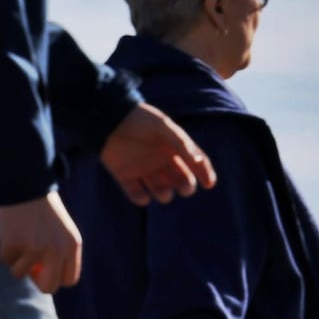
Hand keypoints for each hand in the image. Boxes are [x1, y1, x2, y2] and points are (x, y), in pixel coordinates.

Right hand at [0, 191, 81, 292]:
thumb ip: (57, 252)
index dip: (55, 278)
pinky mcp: (13, 245)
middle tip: (29, 269)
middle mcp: (56, 250)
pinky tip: (8, 232)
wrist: (24, 183)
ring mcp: (34, 249)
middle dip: (36, 281)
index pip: (69, 280)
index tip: (45, 270)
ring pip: (19, 273)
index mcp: (72, 245)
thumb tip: (40, 277)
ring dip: (15, 260)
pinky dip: (3, 249)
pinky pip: (4, 260)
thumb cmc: (41, 207)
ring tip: (17, 239)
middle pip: (48, 287)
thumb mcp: (60, 230)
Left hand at [100, 104, 217, 206]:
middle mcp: (161, 160)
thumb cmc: (140, 120)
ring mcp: (143, 169)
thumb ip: (181, 143)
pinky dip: (140, 198)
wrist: (109, 120)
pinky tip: (143, 197)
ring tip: (164, 193)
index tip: (210, 184)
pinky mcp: (125, 176)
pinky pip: (135, 193)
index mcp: (174, 147)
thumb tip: (199, 162)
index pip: (195, 162)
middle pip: (180, 179)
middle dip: (185, 186)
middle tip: (186, 189)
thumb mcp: (163, 128)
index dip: (204, 173)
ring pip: (160, 189)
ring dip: (164, 194)